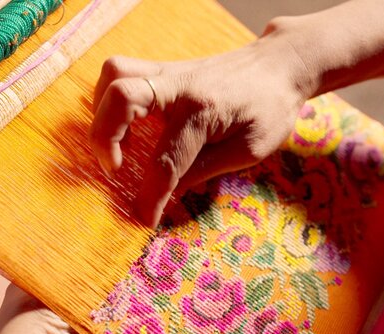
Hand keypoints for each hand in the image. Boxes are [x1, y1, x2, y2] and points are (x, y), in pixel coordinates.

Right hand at [89, 19, 315, 226]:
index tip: (144, 219)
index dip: (151, 196)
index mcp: (204, 110)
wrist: (280, 64)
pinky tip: (125, 126)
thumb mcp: (249, 149)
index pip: (166, 160)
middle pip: (122, 97)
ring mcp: (169, 72)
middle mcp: (179, 85)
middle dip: (105, 138)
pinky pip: (122, 74)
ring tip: (117, 145)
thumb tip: (169, 191)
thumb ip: (206, 169)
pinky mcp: (164, 70)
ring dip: (102, 113)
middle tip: (113, 170)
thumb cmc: (271, 108)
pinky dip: (111, 100)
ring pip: (115, 75)